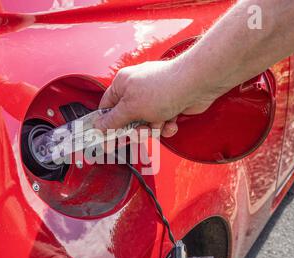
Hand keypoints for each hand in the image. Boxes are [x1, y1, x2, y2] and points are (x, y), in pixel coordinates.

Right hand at [94, 59, 219, 136]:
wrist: (195, 84)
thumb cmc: (162, 89)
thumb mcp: (130, 108)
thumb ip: (113, 120)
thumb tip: (98, 126)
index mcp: (122, 84)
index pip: (107, 107)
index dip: (107, 124)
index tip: (107, 138)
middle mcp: (137, 90)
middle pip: (127, 119)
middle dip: (136, 128)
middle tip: (141, 129)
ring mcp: (154, 98)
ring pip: (146, 124)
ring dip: (154, 127)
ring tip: (161, 121)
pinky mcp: (169, 106)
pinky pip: (161, 123)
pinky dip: (167, 126)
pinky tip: (172, 121)